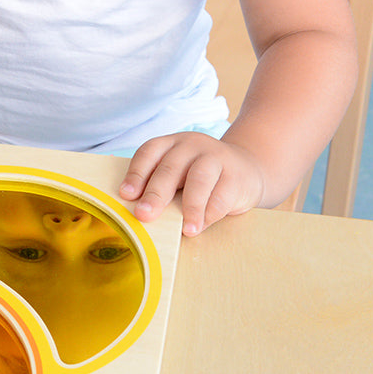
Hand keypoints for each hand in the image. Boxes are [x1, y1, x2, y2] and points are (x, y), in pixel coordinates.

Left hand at [118, 133, 265, 235]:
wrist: (247, 169)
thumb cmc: (201, 176)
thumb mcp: (178, 173)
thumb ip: (161, 185)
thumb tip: (140, 212)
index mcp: (171, 143)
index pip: (148, 152)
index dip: (136, 174)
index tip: (126, 195)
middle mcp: (191, 145)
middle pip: (170, 168)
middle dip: (155, 193)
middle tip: (144, 214)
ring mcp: (216, 157)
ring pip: (198, 179)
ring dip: (189, 206)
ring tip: (184, 229)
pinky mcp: (236, 176)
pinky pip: (221, 196)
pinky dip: (209, 214)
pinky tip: (200, 227)